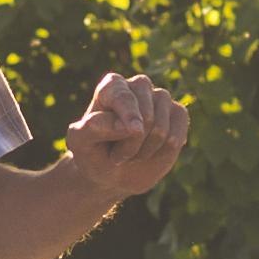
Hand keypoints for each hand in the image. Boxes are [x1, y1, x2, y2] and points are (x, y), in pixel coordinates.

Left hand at [63, 71, 189, 199]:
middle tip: (117, 155)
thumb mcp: (79, 142)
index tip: (133, 132)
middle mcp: (138, 86)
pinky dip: (166, 149)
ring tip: (132, 154)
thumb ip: (93, 127)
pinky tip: (153, 152)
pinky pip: (179, 131)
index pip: (124, 97)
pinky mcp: (177, 114)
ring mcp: (160, 98)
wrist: (111, 172)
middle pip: (146, 115)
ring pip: (162, 126)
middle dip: (132, 144)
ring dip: (146, 150)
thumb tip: (129, 125)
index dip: (129, 115)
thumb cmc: (92, 153)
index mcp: (111, 86)